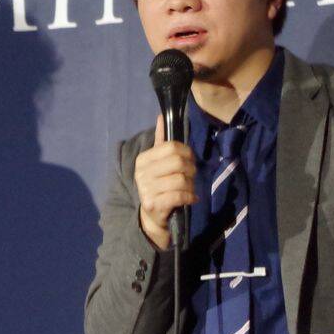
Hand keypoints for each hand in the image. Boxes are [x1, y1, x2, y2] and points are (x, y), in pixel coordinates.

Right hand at [134, 115, 197, 249]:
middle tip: (191, 176)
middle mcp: (141, 173)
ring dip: (191, 185)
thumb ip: (160, 142)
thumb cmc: (158, 187)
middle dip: (191, 169)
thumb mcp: (157, 164)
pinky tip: (190, 198)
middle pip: (178, 162)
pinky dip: (190, 197)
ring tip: (189, 189)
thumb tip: (161, 116)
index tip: (189, 161)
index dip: (187, 152)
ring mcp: (146, 189)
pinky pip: (180, 195)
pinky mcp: (154, 204)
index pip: (171, 147)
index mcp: (143, 160)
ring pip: (181, 179)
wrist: (151, 218)